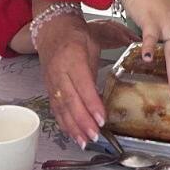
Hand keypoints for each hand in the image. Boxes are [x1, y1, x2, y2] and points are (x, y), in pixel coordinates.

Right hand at [37, 14, 135, 146]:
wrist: (52, 29)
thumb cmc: (76, 34)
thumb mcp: (94, 41)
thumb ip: (104, 59)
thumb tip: (120, 68)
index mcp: (73, 58)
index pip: (83, 85)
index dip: (92, 104)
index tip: (102, 118)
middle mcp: (60, 73)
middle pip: (71, 101)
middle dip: (83, 121)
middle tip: (95, 135)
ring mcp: (52, 82)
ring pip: (62, 109)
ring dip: (73, 127)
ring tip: (85, 141)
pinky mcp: (49, 89)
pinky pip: (56, 109)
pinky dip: (65, 124)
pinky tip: (73, 134)